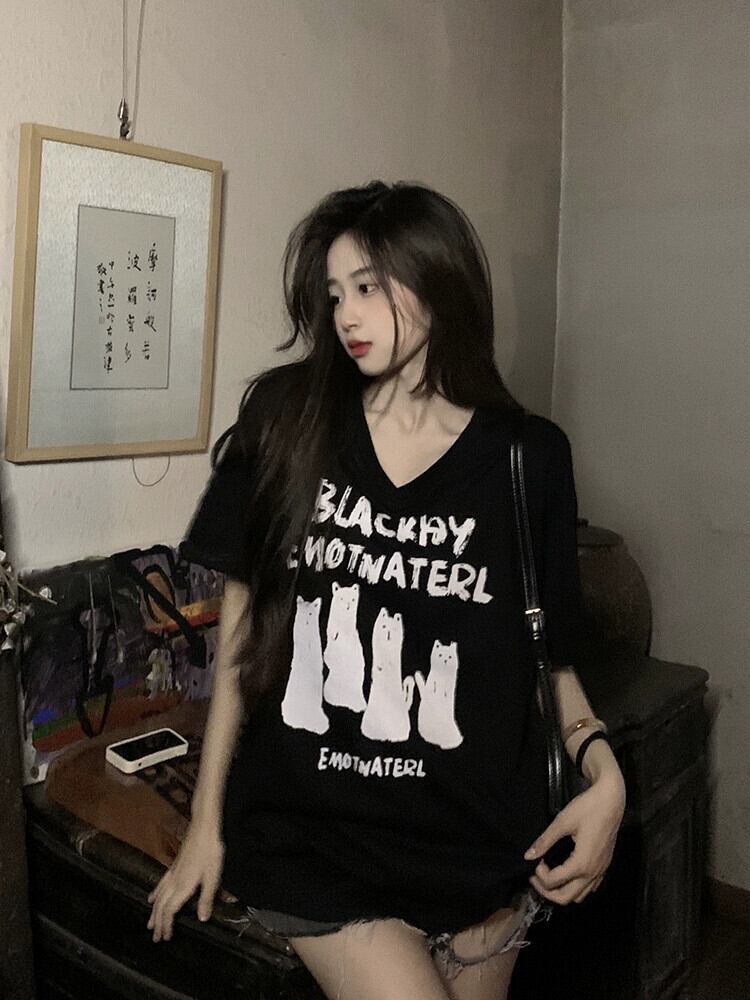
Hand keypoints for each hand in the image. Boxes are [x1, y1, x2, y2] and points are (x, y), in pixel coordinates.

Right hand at [147, 822, 224, 941]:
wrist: (204, 828)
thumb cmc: (211, 851)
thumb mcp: (213, 876)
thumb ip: (207, 898)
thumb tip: (202, 919)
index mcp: (183, 886)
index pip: (170, 911)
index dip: (167, 925)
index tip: (165, 938)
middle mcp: (174, 882)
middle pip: (161, 906)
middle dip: (158, 923)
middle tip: (155, 938)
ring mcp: (172, 873)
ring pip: (158, 897)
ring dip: (154, 912)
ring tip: (149, 924)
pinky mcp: (173, 866)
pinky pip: (160, 885)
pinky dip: (154, 894)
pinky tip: (151, 898)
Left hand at [524, 772, 625, 904]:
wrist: (611, 800)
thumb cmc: (588, 808)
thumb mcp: (562, 822)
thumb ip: (544, 841)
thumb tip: (528, 855)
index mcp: (581, 864)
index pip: (553, 882)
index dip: (538, 874)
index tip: (535, 861)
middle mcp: (592, 872)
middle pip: (565, 898)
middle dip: (546, 891)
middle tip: (535, 877)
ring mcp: (601, 871)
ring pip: (579, 897)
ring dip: (561, 892)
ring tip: (549, 877)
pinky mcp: (605, 866)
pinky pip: (590, 888)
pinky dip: (575, 887)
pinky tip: (566, 873)